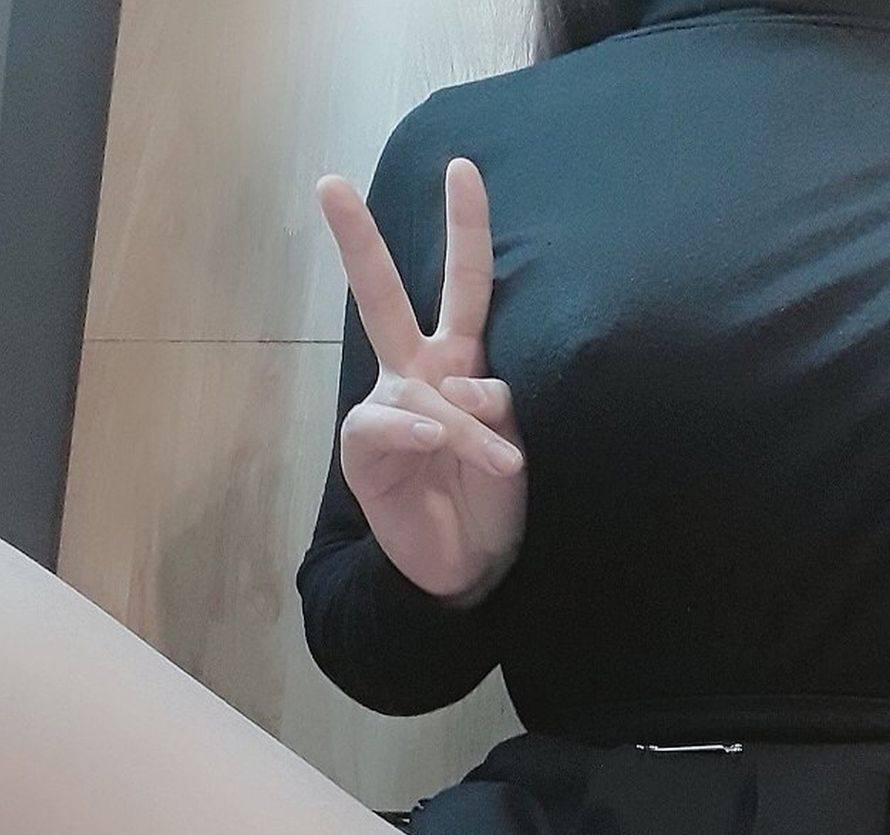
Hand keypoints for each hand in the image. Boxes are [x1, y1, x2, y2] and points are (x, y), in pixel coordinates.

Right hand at [315, 156, 526, 606]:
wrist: (468, 565)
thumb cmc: (494, 499)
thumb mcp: (515, 443)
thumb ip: (493, 403)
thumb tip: (456, 386)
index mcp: (460, 362)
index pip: (465, 287)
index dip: (466, 230)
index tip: (464, 168)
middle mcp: (419, 375)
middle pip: (386, 297)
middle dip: (357, 241)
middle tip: (328, 183)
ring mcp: (391, 411)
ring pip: (415, 384)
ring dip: (466, 428)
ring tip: (499, 466)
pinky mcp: (367, 451)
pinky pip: (390, 424)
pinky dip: (421, 432)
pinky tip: (434, 446)